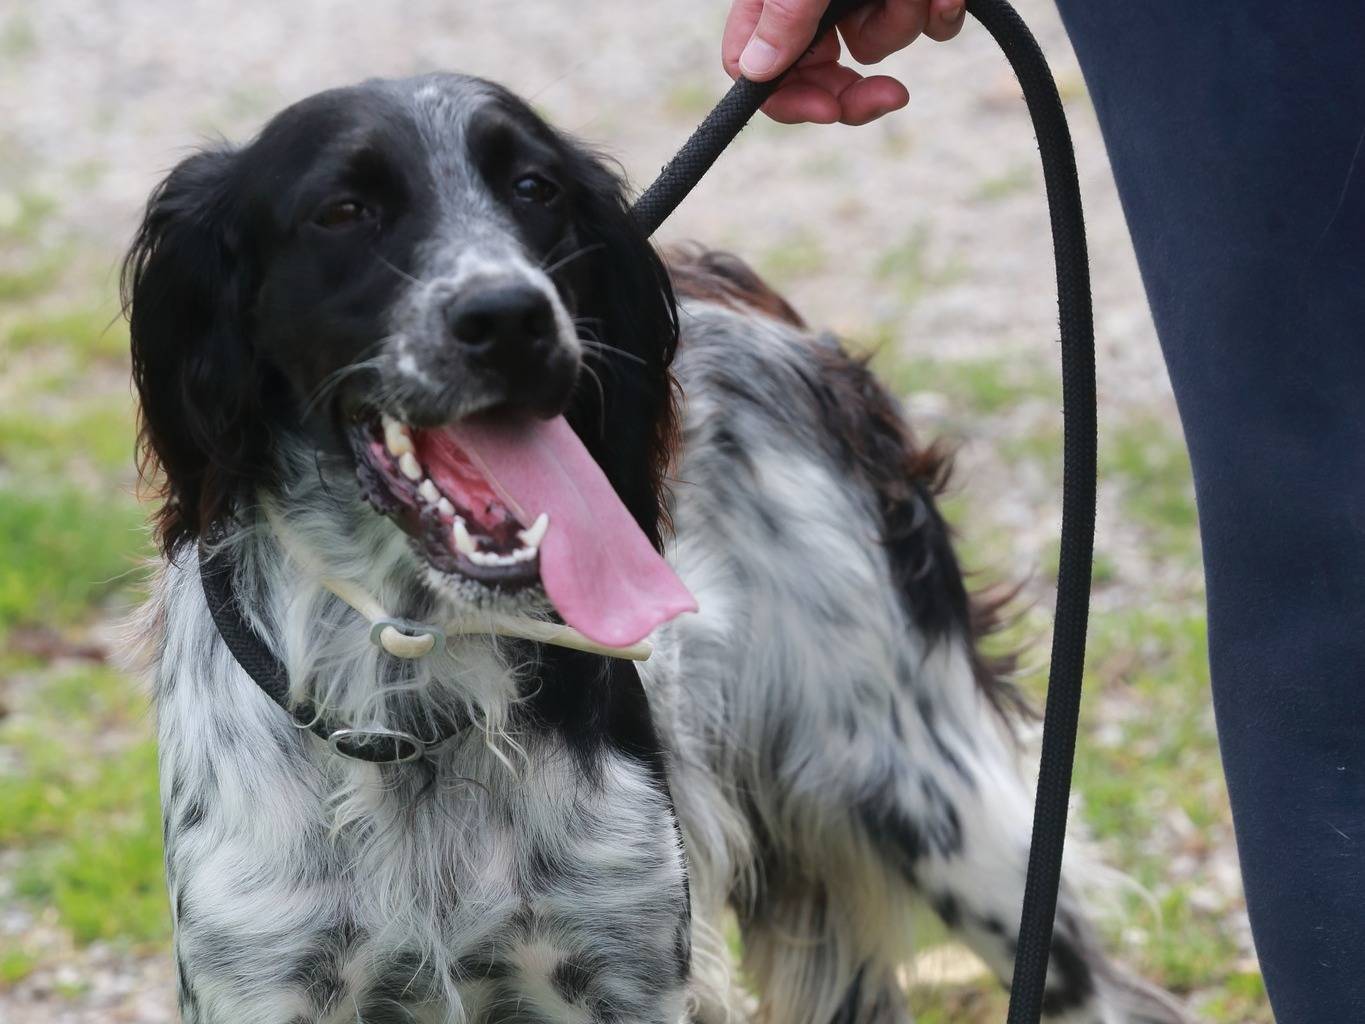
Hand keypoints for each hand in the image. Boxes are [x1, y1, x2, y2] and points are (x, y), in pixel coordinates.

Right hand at [722, 0, 965, 124]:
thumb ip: (783, 17)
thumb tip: (755, 72)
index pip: (757, 70)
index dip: (788, 100)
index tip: (827, 112)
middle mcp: (816, 3)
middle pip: (821, 75)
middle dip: (859, 88)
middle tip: (894, 97)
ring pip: (881, 46)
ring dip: (904, 21)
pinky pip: (926, 25)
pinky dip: (940, 11)